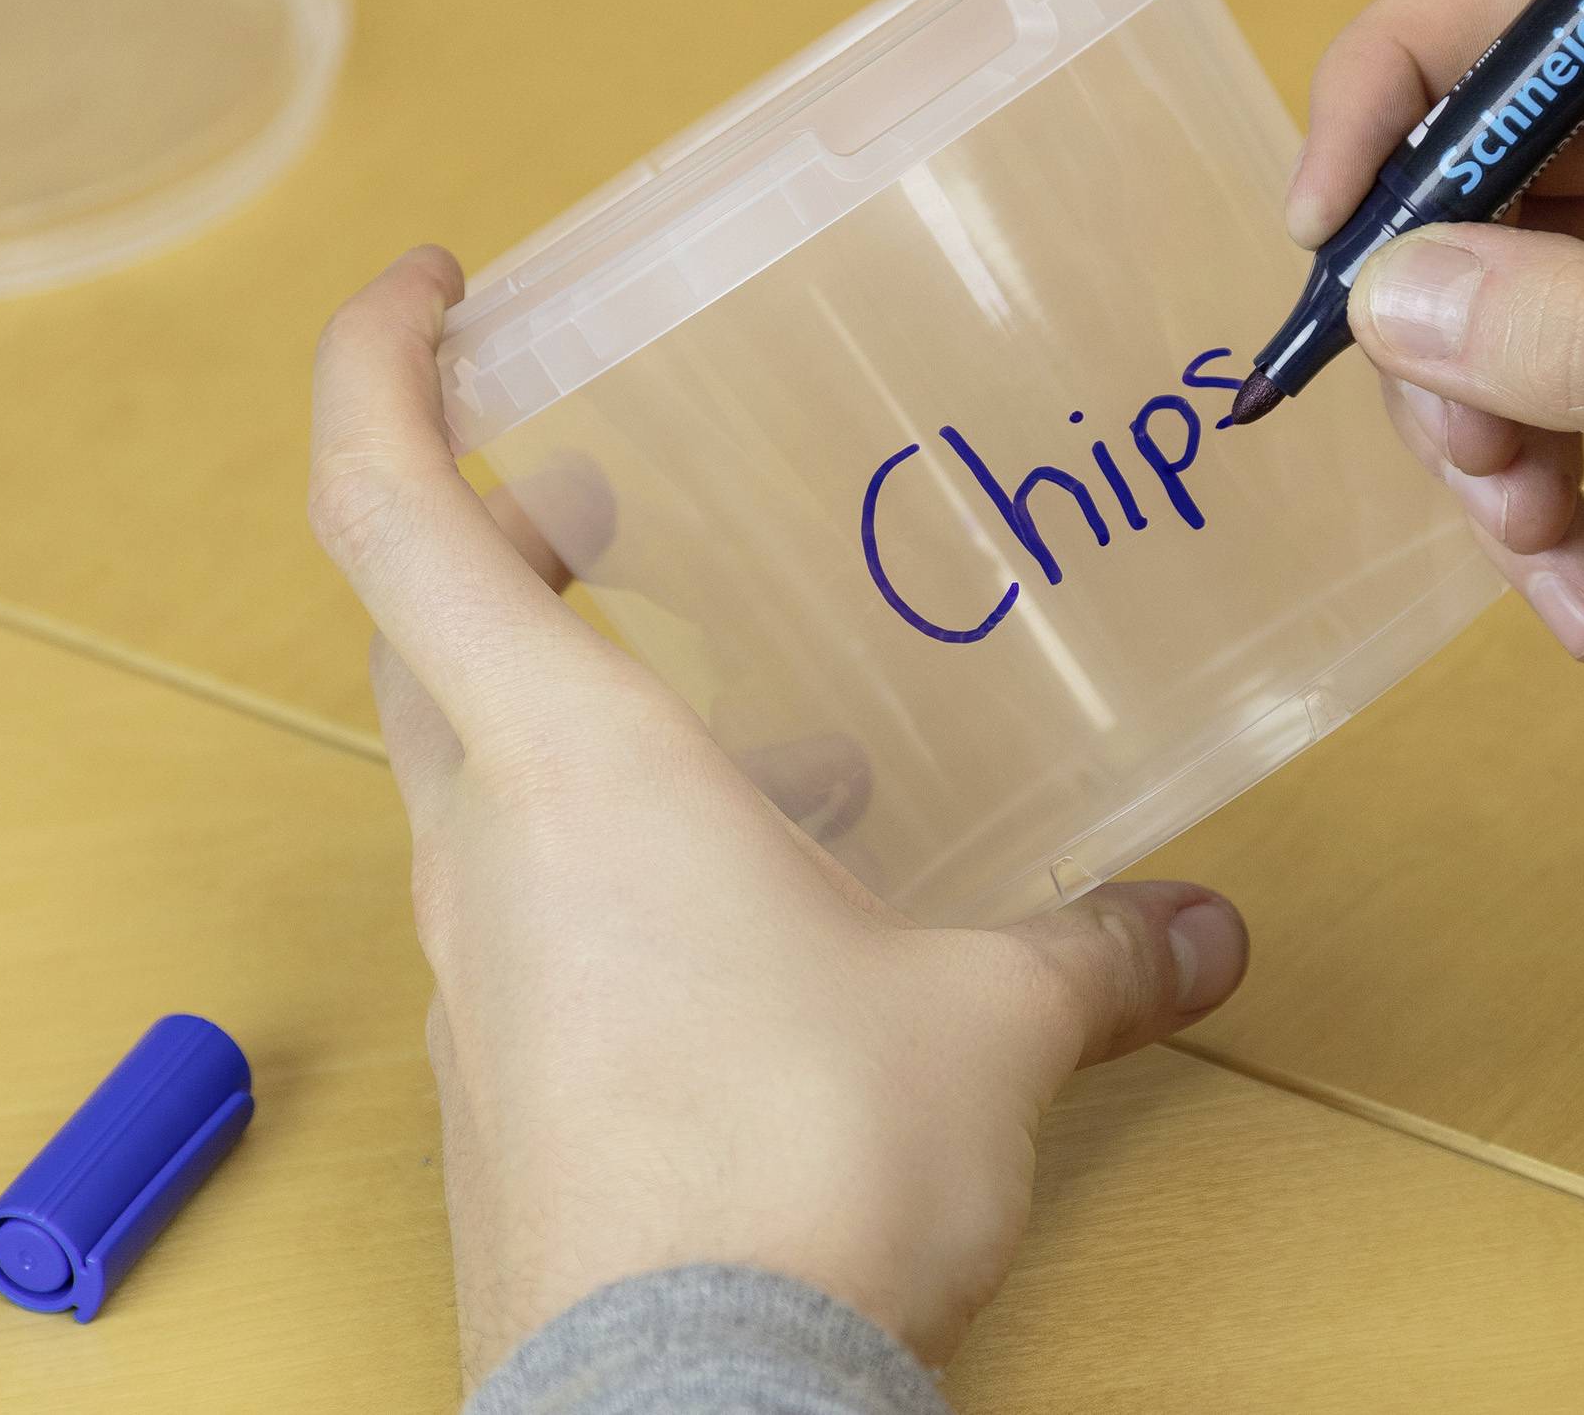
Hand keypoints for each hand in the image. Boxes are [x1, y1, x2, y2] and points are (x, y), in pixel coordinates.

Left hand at [309, 247, 1251, 1382]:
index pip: (387, 505)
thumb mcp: (988, 1027)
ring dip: (563, 697)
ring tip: (733, 708)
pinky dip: (601, 848)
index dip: (381, 365)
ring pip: (469, 770)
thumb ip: (1097, 948)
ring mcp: (473, 967)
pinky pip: (520, 903)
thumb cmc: (800, 1174)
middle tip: (598, 491)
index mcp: (566, 762)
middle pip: (419, 628)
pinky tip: (749, 902)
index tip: (431, 281)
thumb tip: (1202, 926)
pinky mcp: (504, 1073)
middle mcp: (482, 847)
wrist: (682, 1410)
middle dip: (494, 527)